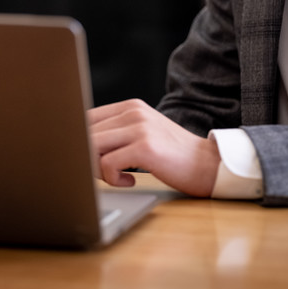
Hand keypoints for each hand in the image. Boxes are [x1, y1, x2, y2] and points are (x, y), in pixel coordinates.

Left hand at [88, 98, 219, 196]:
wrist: (208, 165)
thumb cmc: (173, 155)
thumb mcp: (144, 133)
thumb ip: (117, 133)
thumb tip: (82, 145)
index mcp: (130, 106)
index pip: (86, 118)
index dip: (80, 141)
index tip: (89, 160)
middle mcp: (133, 112)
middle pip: (86, 133)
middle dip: (88, 158)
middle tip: (106, 174)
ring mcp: (140, 128)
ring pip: (93, 147)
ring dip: (98, 170)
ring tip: (117, 177)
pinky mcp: (145, 147)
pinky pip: (108, 164)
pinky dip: (113, 179)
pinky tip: (129, 181)